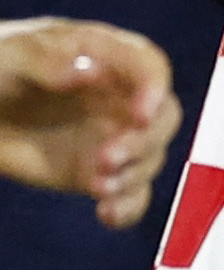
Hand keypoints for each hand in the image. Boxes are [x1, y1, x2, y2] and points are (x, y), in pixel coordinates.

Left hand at [0, 18, 178, 230]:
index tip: (140, 116)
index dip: (154, 90)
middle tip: (107, 159)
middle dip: (144, 143)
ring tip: (99, 187)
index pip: (150, 68)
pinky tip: (107, 214)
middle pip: (163, 119)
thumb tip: (92, 72)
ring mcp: (113, 136)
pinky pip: (130, 194)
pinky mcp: (97, 172)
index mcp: (109, 57)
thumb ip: (49, 61)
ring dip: (132, 176)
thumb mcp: (14, 55)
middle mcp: (123, 98)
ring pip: (149, 159)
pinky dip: (128, 208)